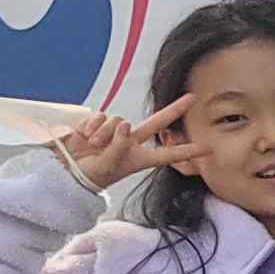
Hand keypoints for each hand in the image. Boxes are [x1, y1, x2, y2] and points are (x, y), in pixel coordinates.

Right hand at [57, 91, 197, 191]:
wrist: (65, 171)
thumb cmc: (89, 175)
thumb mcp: (108, 167)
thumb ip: (119, 147)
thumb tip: (125, 125)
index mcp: (138, 158)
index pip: (168, 154)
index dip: (187, 151)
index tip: (209, 149)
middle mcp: (130, 143)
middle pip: (157, 122)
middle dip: (174, 109)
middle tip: (193, 97)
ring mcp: (115, 132)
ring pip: (119, 120)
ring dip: (105, 132)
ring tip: (93, 146)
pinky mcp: (98, 124)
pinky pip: (101, 116)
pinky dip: (93, 126)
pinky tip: (84, 137)